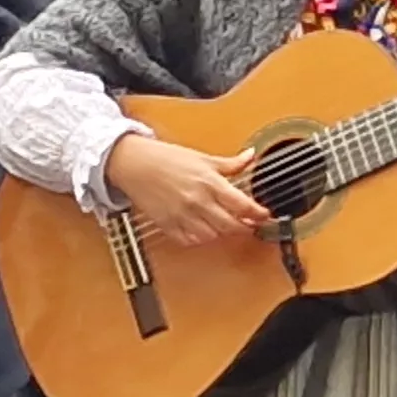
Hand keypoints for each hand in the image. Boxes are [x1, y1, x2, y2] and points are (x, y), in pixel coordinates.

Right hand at [103, 135, 269, 248]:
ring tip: (226, 226)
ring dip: (222, 233)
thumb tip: (250, 157)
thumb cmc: (164, 158)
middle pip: (231, 225)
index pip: (243, 205)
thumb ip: (229, 163)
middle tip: (249, 224)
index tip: (264, 215)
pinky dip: (200, 239)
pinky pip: (189, 240)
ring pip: (213, 236)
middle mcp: (198, 201)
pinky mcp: (168, 224)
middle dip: (244, 227)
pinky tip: (203, 230)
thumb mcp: (201, 157)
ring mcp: (182, 215)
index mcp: (209, 182)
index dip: (258, 213)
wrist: (133, 163)